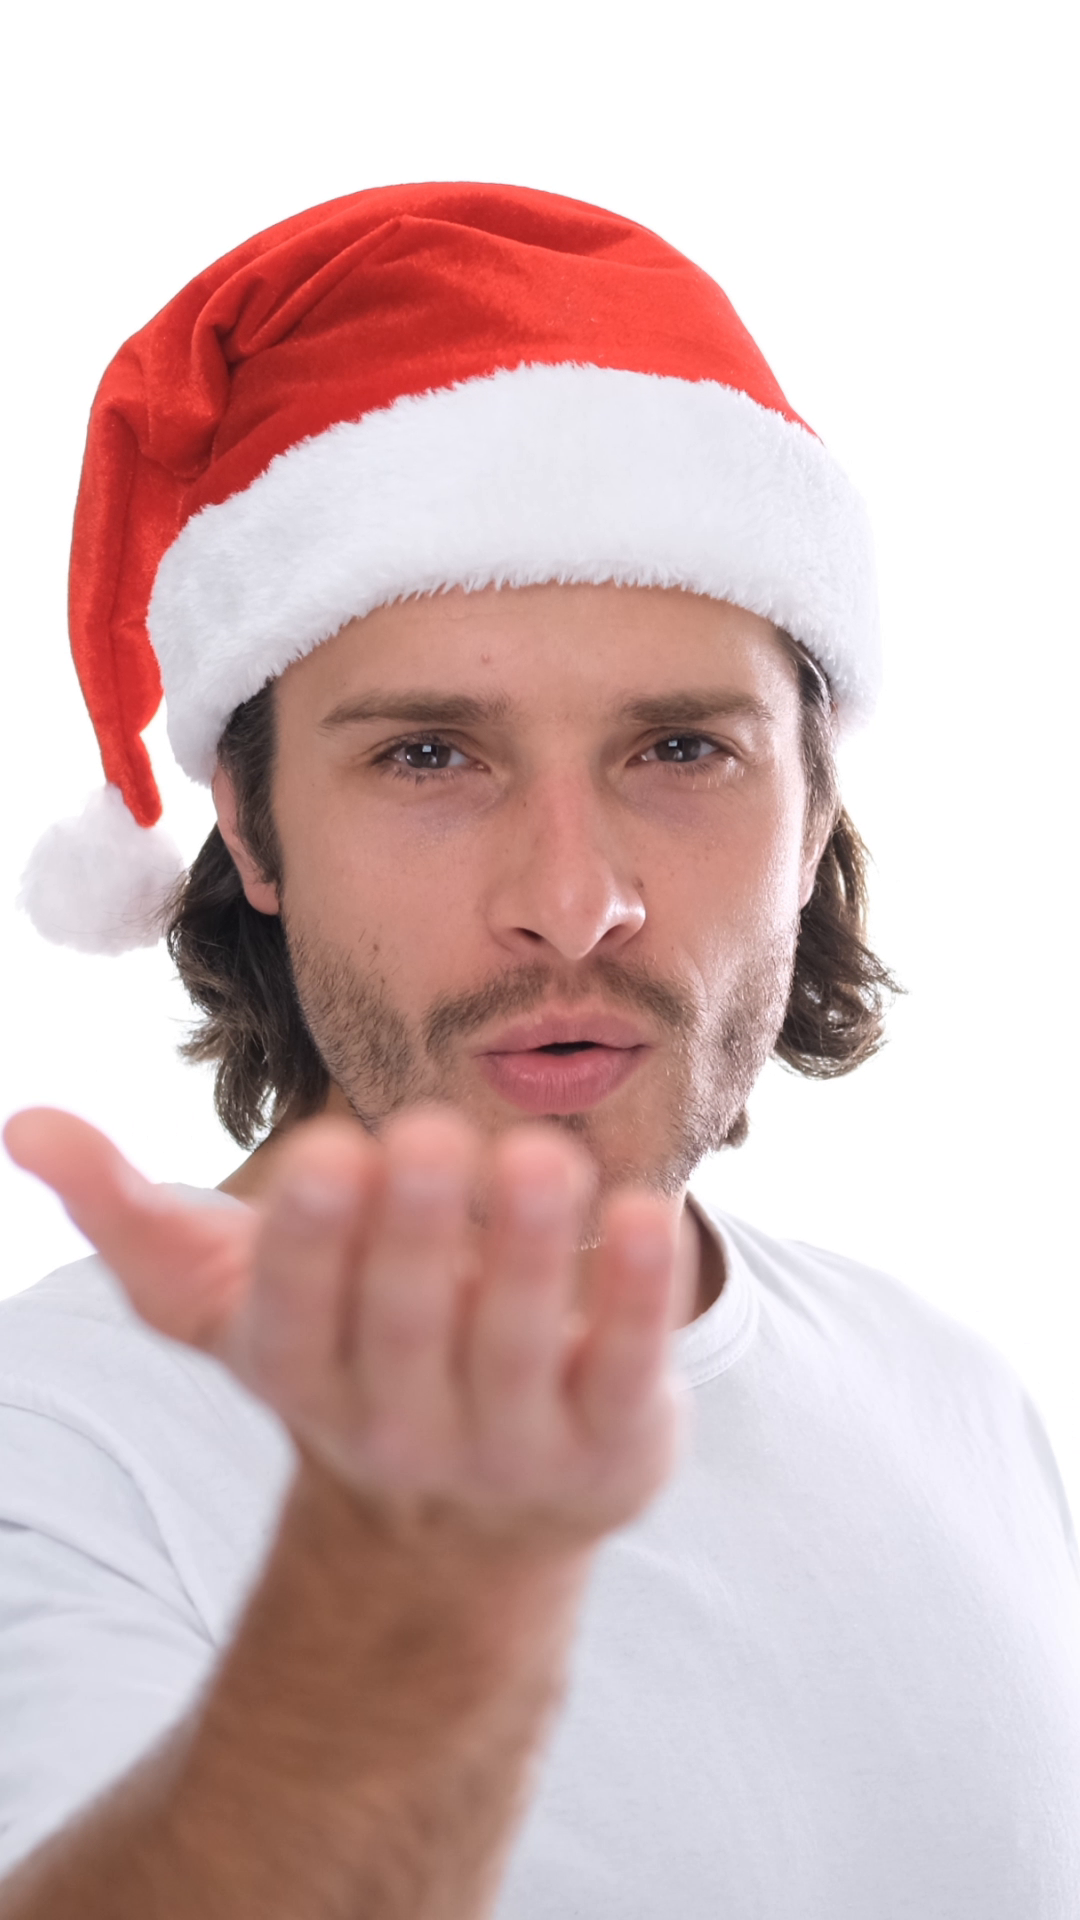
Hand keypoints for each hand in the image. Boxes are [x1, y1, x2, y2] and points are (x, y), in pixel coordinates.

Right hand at [4, 1108, 688, 1560]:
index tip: (325, 1153)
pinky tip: (646, 1214)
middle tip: (428, 1132)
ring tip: (542, 1156)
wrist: (469, 1516)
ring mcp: (511, 1445)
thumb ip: (131, 1215)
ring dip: (532, 1256)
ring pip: (519, 1351)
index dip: (311, 1244)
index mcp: (305, 1375)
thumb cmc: (347, 1353)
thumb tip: (24, 1124)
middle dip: (414, 1235)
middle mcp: (402, 1424)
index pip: (298, 1319)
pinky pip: (625, 1370)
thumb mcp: (233, 1297)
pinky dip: (639, 1299)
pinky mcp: (610, 1442)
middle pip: (405, 1331)